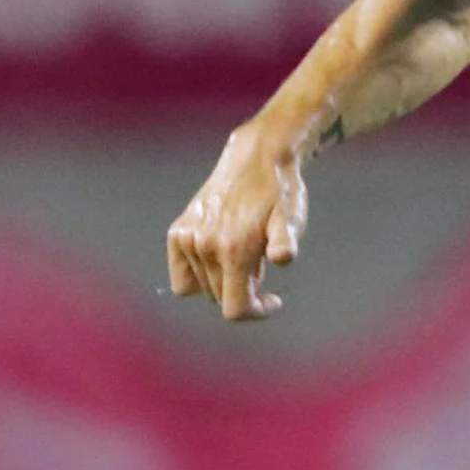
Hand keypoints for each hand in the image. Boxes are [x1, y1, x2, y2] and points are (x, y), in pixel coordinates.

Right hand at [167, 123, 306, 321]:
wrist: (257, 157)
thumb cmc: (280, 191)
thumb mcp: (291, 218)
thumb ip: (285, 243)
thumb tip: (283, 257)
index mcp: (233, 250)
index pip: (234, 310)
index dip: (256, 312)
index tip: (273, 300)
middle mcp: (205, 246)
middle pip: (219, 299)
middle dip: (243, 291)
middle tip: (259, 263)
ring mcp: (188, 239)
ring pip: (201, 288)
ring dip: (223, 280)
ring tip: (241, 253)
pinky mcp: (178, 232)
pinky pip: (181, 275)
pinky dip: (198, 274)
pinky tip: (218, 255)